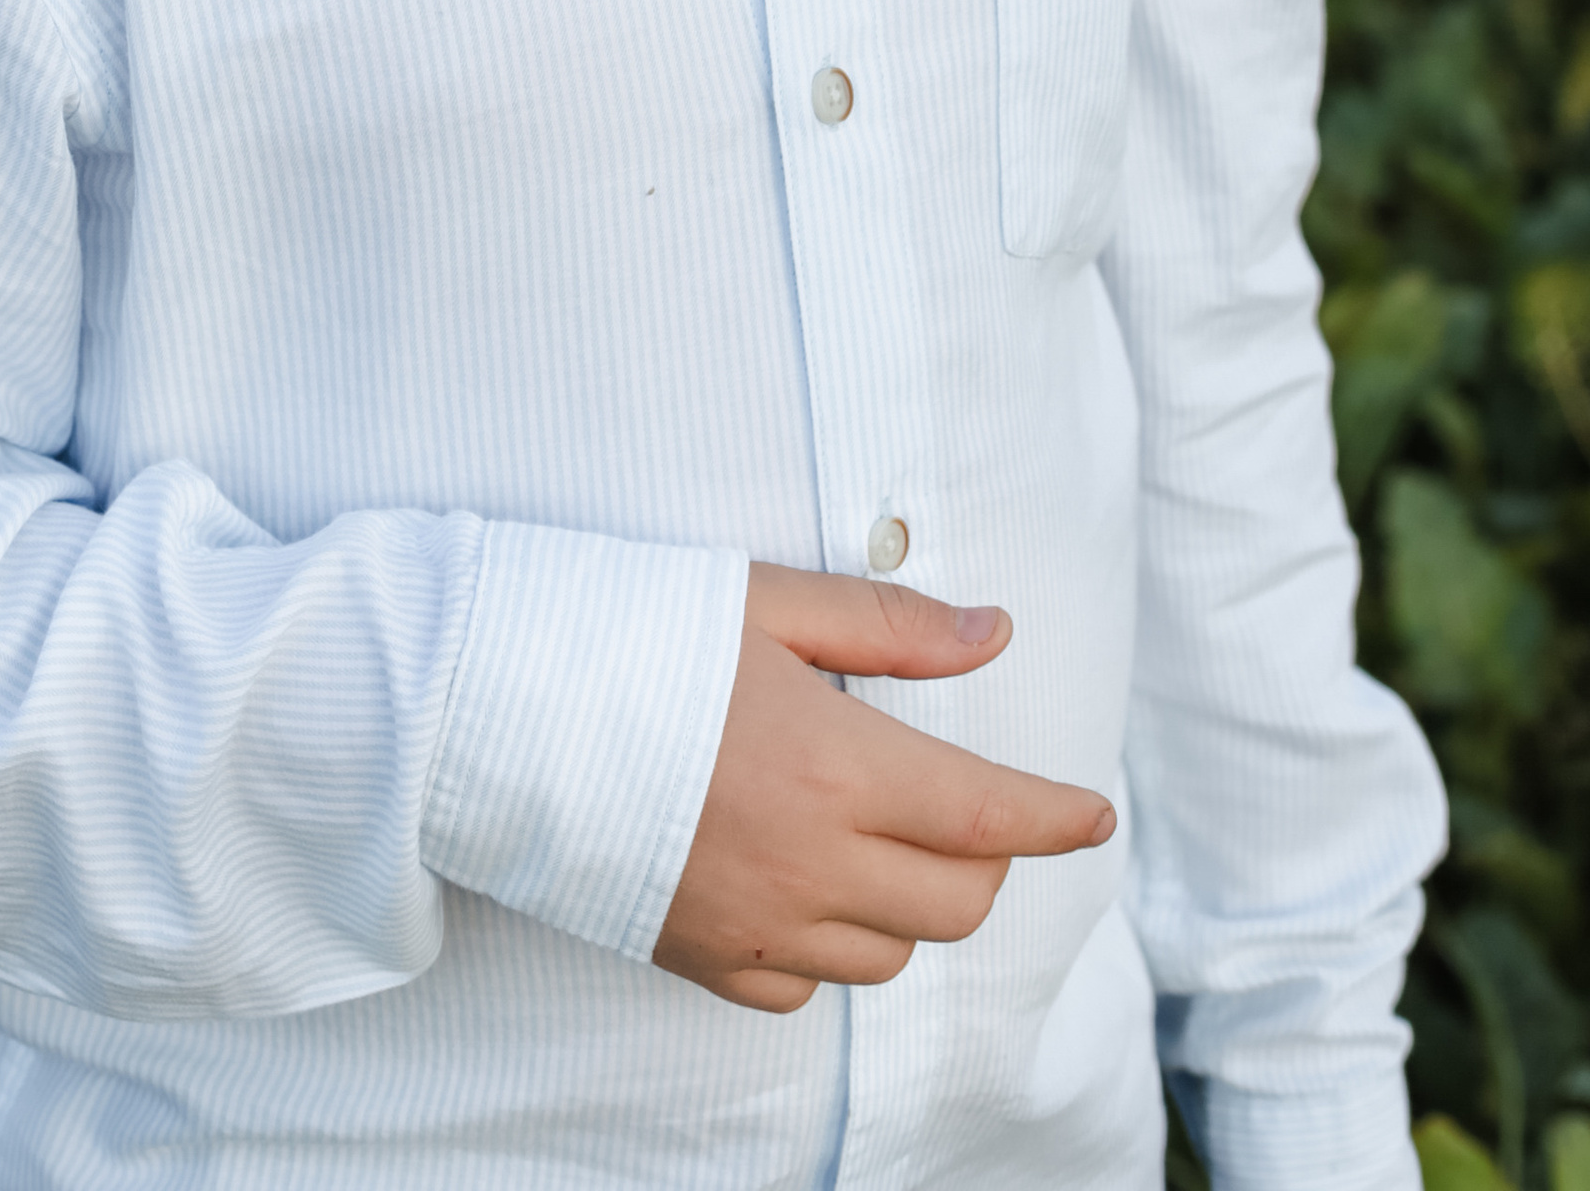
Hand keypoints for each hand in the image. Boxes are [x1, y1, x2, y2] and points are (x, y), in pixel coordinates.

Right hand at [652, 562, 1116, 1011]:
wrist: (494, 707)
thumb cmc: (630, 632)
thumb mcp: (766, 602)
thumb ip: (890, 626)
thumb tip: (994, 634)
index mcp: (837, 767)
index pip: (989, 816)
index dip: (1056, 819)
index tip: (1094, 813)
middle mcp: (810, 864)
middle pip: (958, 902)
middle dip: (987, 857)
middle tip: (965, 803)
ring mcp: (757, 925)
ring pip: (891, 954)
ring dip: (912, 902)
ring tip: (881, 836)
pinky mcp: (703, 959)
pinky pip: (805, 987)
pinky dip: (831, 946)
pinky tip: (807, 884)